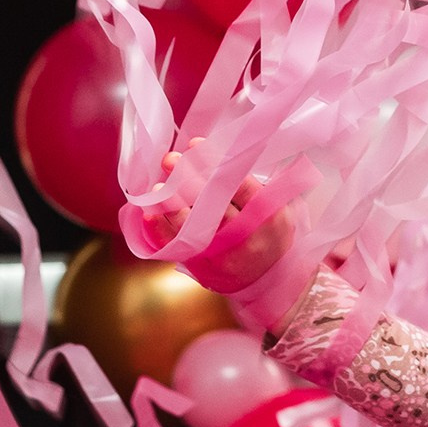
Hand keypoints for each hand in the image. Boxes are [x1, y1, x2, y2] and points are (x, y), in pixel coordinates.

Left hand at [146, 145, 316, 329]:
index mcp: (268, 215)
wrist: (271, 281)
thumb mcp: (278, 208)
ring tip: (159, 187)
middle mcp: (246, 235)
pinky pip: (178, 247)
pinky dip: (162, 230)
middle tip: (170, 159)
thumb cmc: (270, 235)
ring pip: (194, 224)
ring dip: (172, 203)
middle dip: (188, 178)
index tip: (195, 145)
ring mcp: (224, 253)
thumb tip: (220, 150)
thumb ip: (255, 182)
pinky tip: (150, 213)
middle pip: (213, 202)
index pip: (239, 184)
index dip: (214, 162)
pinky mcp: (205, 267)